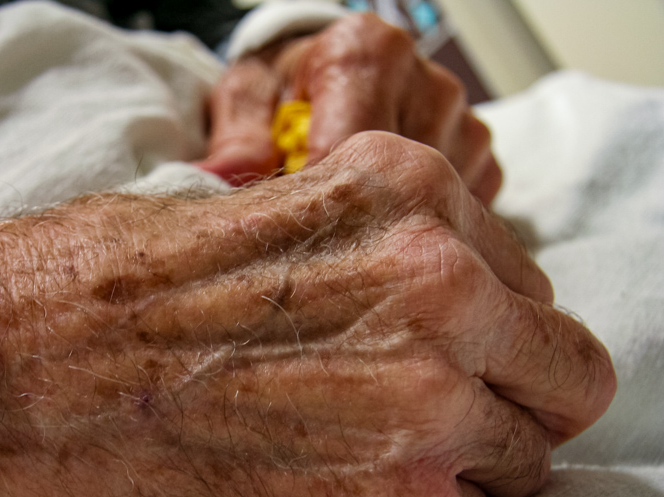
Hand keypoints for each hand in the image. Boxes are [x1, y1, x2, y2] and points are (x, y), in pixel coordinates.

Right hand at [0, 132, 613, 496]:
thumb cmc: (97, 294)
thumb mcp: (257, 214)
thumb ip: (369, 254)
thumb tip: (436, 310)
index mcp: (404, 196)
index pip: (529, 292)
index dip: (485, 335)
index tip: (434, 357)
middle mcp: (437, 286)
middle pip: (559, 376)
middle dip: (500, 397)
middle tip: (413, 416)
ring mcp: (421, 404)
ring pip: (520, 459)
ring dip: (457, 463)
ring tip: (348, 457)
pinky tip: (321, 494)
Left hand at [199, 13, 501, 204]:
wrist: (321, 82)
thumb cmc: (285, 92)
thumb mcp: (246, 101)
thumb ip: (237, 137)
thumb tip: (222, 175)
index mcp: (368, 53)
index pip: (357, 148)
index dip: (322, 202)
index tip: (296, 232)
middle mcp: (426, 80)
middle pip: (402, 182)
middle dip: (356, 218)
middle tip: (318, 236)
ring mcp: (460, 120)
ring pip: (435, 204)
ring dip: (389, 223)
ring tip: (348, 219)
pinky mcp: (480, 157)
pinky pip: (463, 211)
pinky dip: (422, 225)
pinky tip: (384, 217)